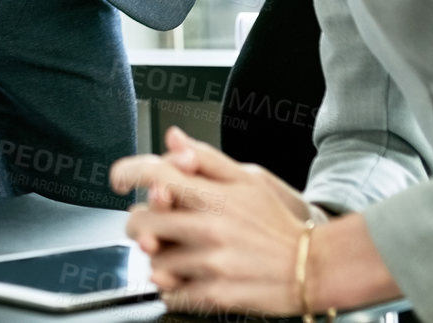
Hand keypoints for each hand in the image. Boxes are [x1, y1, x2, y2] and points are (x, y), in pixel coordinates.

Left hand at [113, 127, 310, 315]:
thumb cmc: (276, 223)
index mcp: (215, 196)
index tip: (119, 179)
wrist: (314, 267)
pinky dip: (170, 285)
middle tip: (148, 224)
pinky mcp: (215, 295)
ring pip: (153, 260)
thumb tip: (172, 138)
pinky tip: (185, 274)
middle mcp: (210, 228)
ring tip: (175, 250)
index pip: (154, 175)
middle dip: (138, 223)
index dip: (127, 173)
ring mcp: (212, 264)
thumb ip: (205, 158)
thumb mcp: (248, 179)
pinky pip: (170, 292)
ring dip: (157, 256)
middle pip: (142, 223)